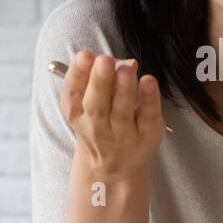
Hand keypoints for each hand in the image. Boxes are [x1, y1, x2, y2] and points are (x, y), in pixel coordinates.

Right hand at [60, 50, 166, 180]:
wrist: (115, 167)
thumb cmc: (103, 123)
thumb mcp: (93, 102)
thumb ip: (104, 79)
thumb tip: (126, 62)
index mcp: (77, 114)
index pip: (73, 94)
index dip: (77, 74)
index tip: (84, 55)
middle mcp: (97, 128)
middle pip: (96, 105)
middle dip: (99, 80)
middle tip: (104, 60)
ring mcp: (123, 135)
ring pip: (122, 111)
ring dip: (123, 88)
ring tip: (125, 68)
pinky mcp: (147, 137)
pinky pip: (147, 117)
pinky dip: (149, 99)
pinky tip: (149, 81)